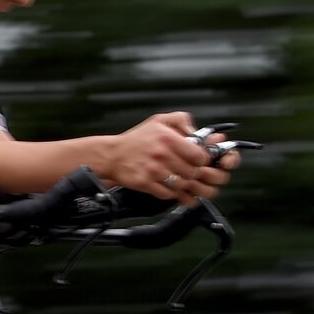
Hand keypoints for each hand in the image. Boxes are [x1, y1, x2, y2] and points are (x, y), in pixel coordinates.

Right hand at [92, 113, 238, 207]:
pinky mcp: (145, 183)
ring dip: (183, 184)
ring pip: (182, 185)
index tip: (198, 161)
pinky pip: (167, 194)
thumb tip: (198, 132)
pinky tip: (167, 186)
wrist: (112, 155)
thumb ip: (182, 120)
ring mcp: (153, 171)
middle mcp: (162, 154)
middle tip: (189, 172)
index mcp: (168, 138)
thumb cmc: (137, 139)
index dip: (202, 160)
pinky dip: (170, 192)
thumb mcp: (159, 121)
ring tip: (178, 179)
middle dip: (193, 174)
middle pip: (192, 172)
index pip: (199, 156)